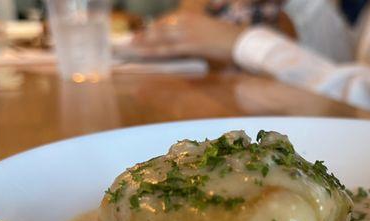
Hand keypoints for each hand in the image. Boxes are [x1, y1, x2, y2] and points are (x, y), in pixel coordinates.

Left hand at [129, 12, 245, 62]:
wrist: (241, 41)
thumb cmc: (228, 40)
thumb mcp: (207, 33)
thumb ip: (193, 36)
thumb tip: (183, 44)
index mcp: (190, 17)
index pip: (165, 23)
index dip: (151, 30)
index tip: (140, 34)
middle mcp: (186, 22)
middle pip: (158, 29)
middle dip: (143, 36)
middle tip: (128, 41)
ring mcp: (187, 33)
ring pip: (159, 38)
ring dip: (143, 44)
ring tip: (129, 48)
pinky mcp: (190, 45)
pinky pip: (167, 49)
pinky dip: (153, 51)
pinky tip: (143, 54)